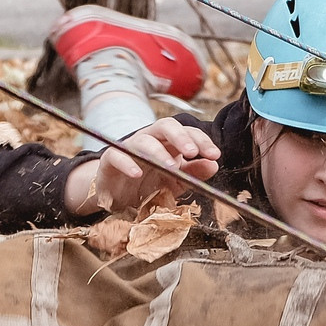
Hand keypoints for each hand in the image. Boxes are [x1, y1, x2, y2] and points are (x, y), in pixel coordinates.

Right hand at [63, 117, 220, 216]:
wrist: (118, 198)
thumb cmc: (148, 186)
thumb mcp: (176, 182)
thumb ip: (194, 173)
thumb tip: (214, 165)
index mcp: (169, 143)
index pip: (187, 133)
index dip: (202, 141)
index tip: (214, 155)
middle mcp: (150, 140)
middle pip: (165, 126)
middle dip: (181, 137)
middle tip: (192, 152)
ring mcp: (130, 148)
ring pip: (143, 140)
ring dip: (157, 152)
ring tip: (169, 167)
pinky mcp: (110, 160)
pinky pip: (117, 156)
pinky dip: (127, 163)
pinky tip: (137, 174)